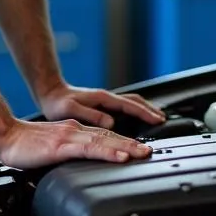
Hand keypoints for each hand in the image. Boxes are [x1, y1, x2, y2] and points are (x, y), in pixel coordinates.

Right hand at [0, 118, 153, 169]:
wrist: (4, 137)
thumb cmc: (24, 146)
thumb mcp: (52, 149)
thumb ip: (68, 153)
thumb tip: (79, 166)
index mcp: (74, 131)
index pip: (104, 136)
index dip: (123, 142)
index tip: (139, 150)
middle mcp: (75, 130)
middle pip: (109, 137)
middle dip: (132, 144)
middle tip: (150, 152)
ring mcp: (69, 137)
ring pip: (104, 141)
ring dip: (126, 147)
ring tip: (142, 153)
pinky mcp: (61, 146)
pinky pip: (89, 149)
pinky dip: (107, 152)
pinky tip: (119, 156)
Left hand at [38, 81, 165, 129]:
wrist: (50, 93)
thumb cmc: (58, 103)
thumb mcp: (71, 110)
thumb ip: (90, 115)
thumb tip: (111, 123)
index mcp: (103, 98)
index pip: (130, 106)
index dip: (145, 113)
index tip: (158, 120)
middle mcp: (107, 97)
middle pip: (135, 101)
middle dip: (151, 110)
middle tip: (164, 119)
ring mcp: (106, 100)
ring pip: (132, 102)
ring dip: (145, 109)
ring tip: (156, 117)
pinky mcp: (103, 104)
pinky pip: (125, 106)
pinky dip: (136, 110)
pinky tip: (137, 118)